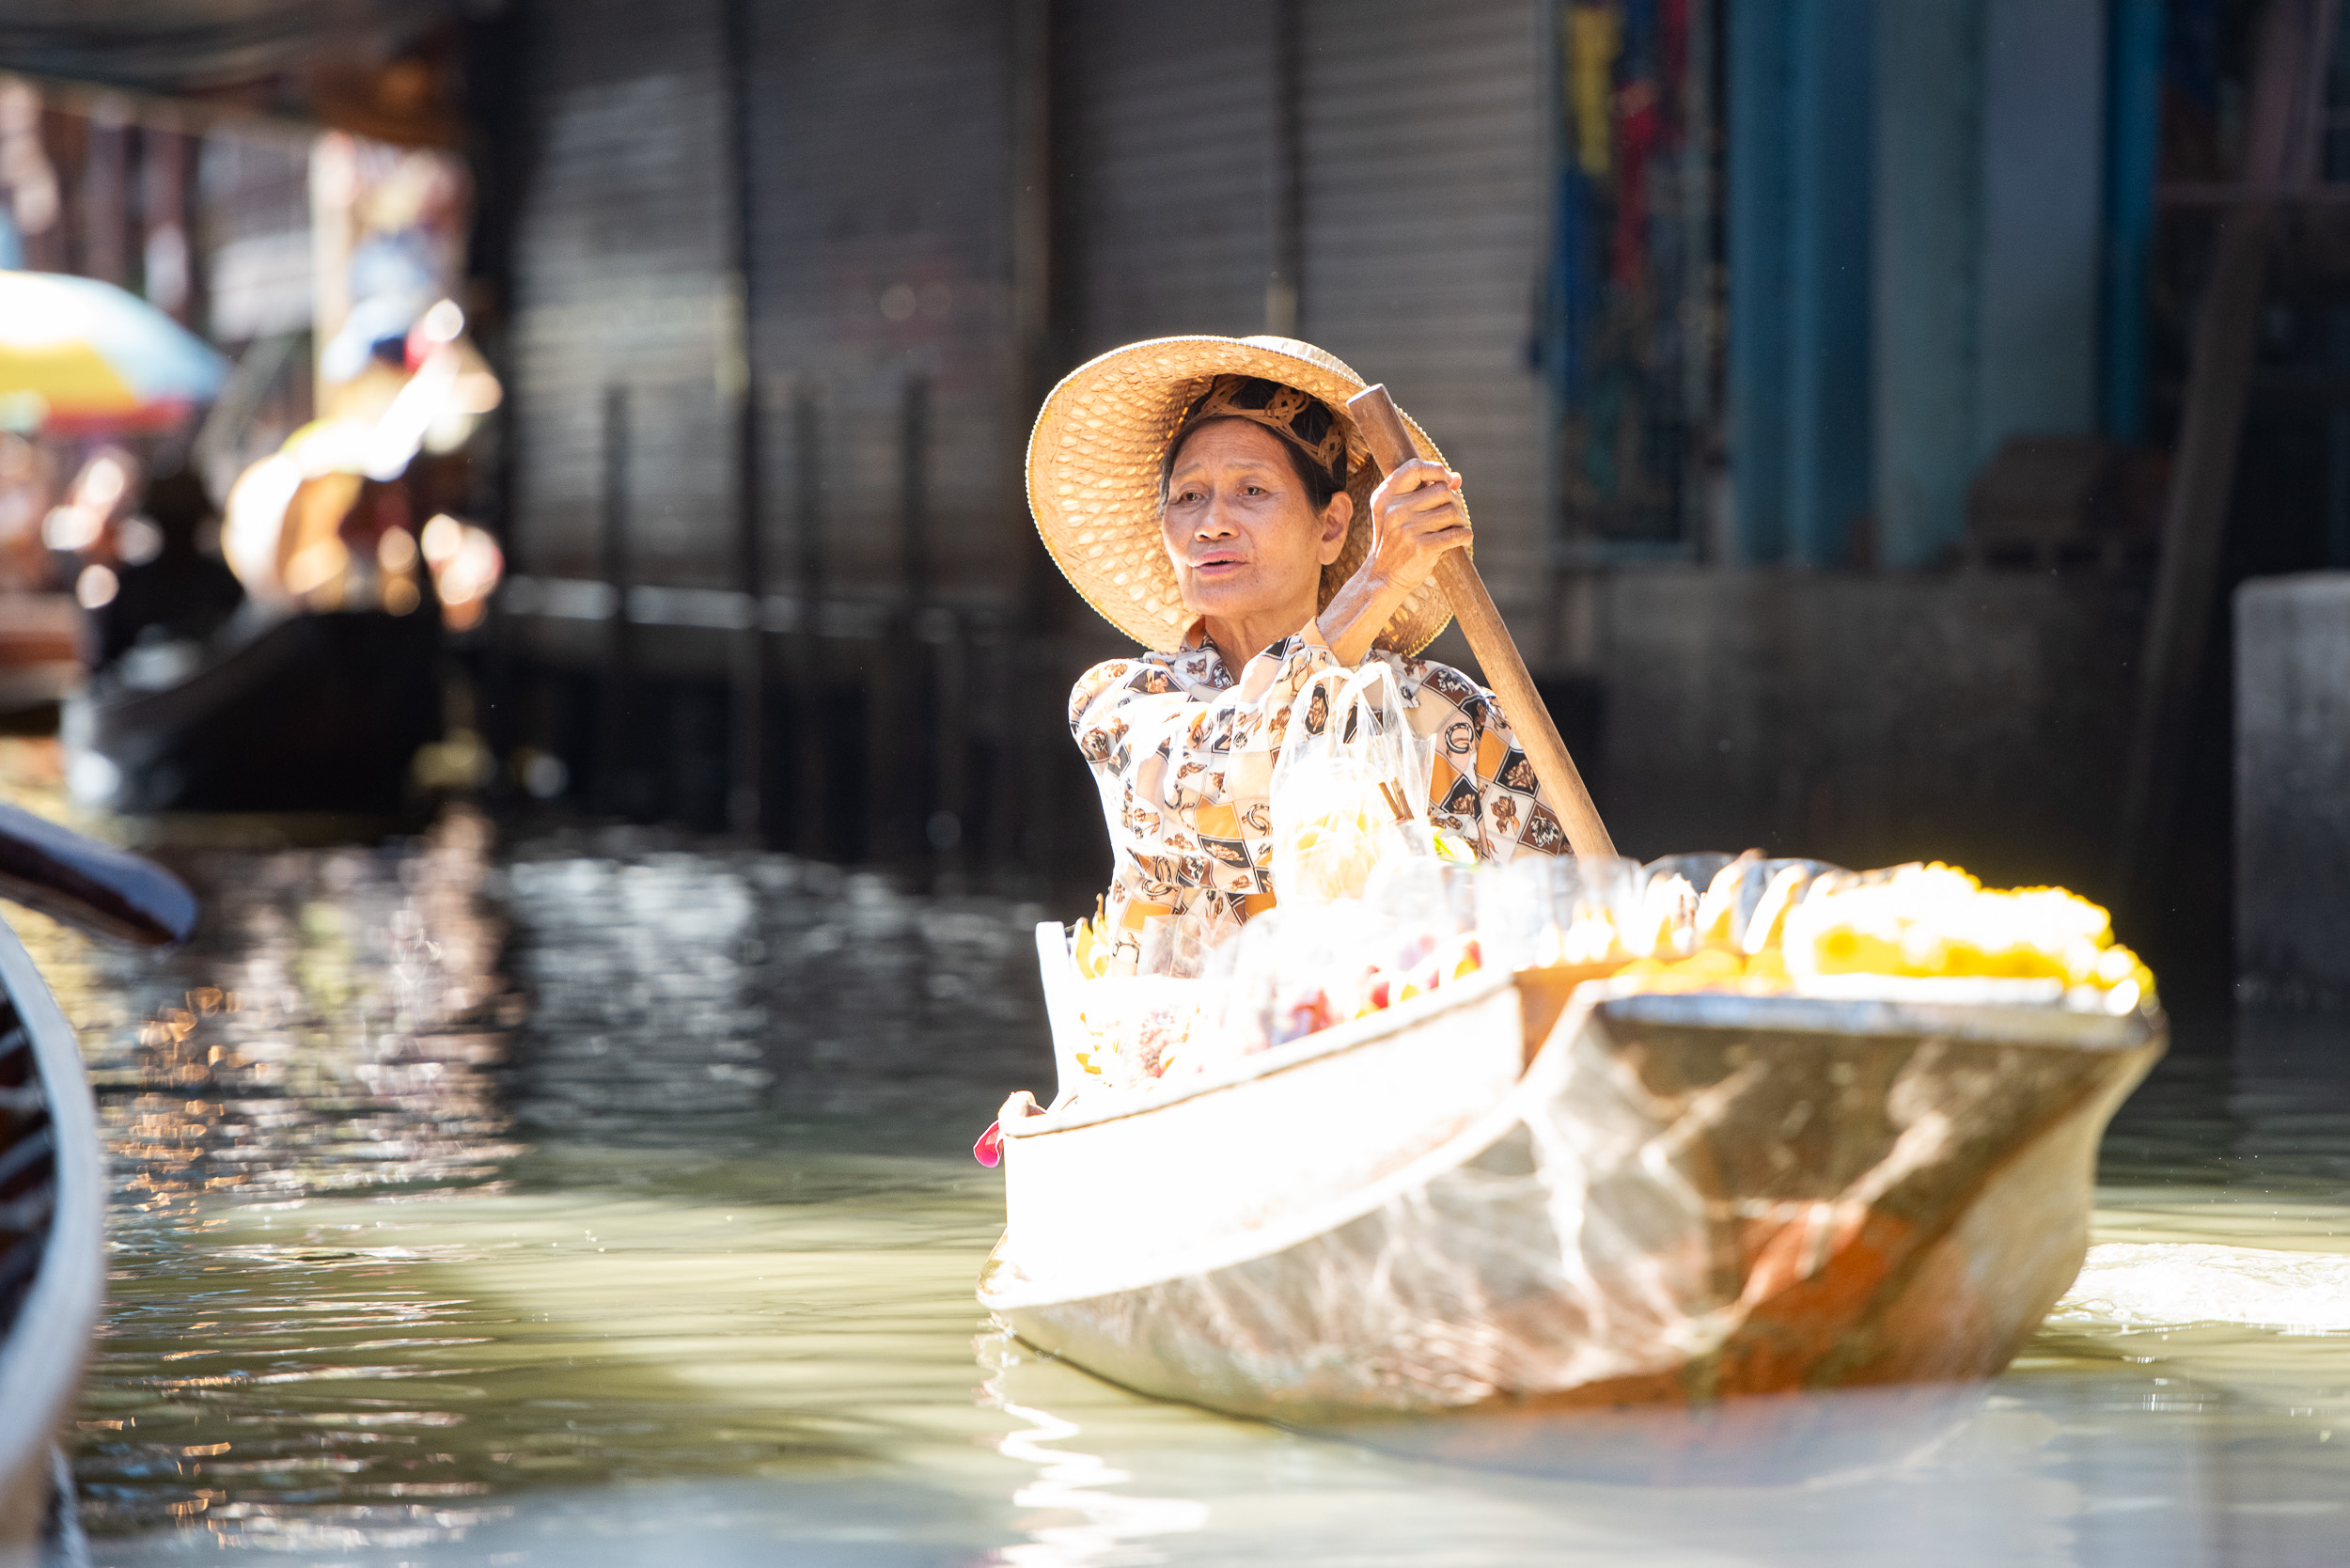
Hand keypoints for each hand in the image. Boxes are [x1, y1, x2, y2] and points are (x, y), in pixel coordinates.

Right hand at [1362, 459, 1467, 592]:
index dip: (1436, 470)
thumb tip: (1457, 478)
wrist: (1382, 577)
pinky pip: (1457, 534)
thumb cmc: (1396, 542)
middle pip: (1442, 490)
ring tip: (1456, 528)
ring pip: (1452, 512)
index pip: (1414, 468)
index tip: (1447, 482)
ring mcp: (1407, 529)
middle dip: (1454, 501)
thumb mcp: (1400, 513)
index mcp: (1385, 497)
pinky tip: (1462, 540)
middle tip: (1453, 515)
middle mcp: (1394, 510)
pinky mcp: (1422, 548)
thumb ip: (1425, 492)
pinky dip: (1465, 536)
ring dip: (1461, 520)